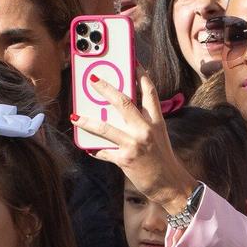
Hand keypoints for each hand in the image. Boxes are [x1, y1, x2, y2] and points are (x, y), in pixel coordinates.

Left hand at [82, 72, 199, 213]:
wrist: (171, 185)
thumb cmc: (163, 161)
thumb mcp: (158, 137)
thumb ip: (143, 123)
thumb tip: (120, 114)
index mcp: (156, 122)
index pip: (149, 92)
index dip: (141, 75)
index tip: (132, 62)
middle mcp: (145, 130)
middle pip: (123, 102)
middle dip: (106, 88)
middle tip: (92, 80)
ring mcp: (135, 144)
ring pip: (105, 128)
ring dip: (87, 121)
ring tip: (75, 116)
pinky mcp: (126, 160)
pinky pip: (104, 152)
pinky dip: (94, 150)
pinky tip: (87, 147)